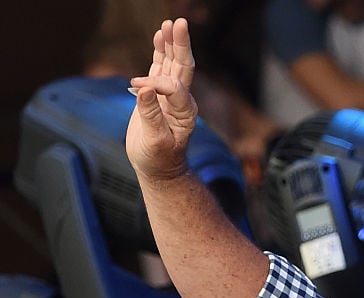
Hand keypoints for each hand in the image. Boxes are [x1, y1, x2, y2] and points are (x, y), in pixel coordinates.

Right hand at [126, 18, 198, 182]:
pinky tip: (160, 36)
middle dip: (180, 44)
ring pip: (173, 64)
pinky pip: (161, 68)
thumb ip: (150, 115)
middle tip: (180, 23)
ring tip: (171, 23)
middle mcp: (182, 101)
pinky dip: (160, 52)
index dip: (156, 83)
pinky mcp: (159, 94)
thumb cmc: (159, 159)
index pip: (174, 87)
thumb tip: (144, 89)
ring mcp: (172, 96)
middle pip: (182, 67)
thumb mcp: (154, 142)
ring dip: (171, 44)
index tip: (137, 87)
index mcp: (185, 112)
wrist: (159, 168)